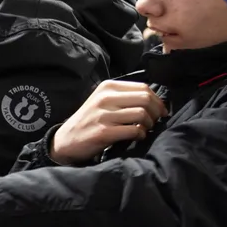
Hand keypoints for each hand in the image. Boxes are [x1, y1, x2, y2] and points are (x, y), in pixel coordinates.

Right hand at [50, 80, 166, 164]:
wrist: (67, 140)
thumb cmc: (90, 121)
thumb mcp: (103, 101)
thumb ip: (124, 97)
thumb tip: (155, 101)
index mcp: (107, 87)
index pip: (143, 87)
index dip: (157, 100)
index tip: (159, 111)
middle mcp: (105, 98)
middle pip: (145, 99)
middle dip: (156, 112)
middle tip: (154, 122)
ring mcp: (103, 115)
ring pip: (142, 114)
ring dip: (149, 124)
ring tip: (144, 129)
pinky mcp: (104, 132)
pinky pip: (134, 131)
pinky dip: (141, 135)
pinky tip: (136, 137)